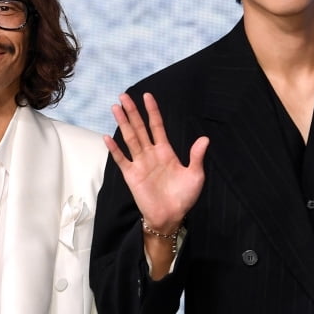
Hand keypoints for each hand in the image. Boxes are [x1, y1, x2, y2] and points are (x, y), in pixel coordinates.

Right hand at [103, 92, 207, 232]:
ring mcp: (140, 164)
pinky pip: (121, 159)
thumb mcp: (195, 175)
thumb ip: (196, 156)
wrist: (171, 217)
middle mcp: (151, 154)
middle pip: (140, 128)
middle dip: (133, 112)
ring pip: (130, 138)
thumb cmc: (184, 197)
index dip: (152, 111)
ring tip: (115, 108)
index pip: (157, 126)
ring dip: (123, 123)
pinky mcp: (131, 175)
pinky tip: (108, 137)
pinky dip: (114, 149)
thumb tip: (205, 138)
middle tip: (124, 96)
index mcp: (166, 152)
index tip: (147, 96)